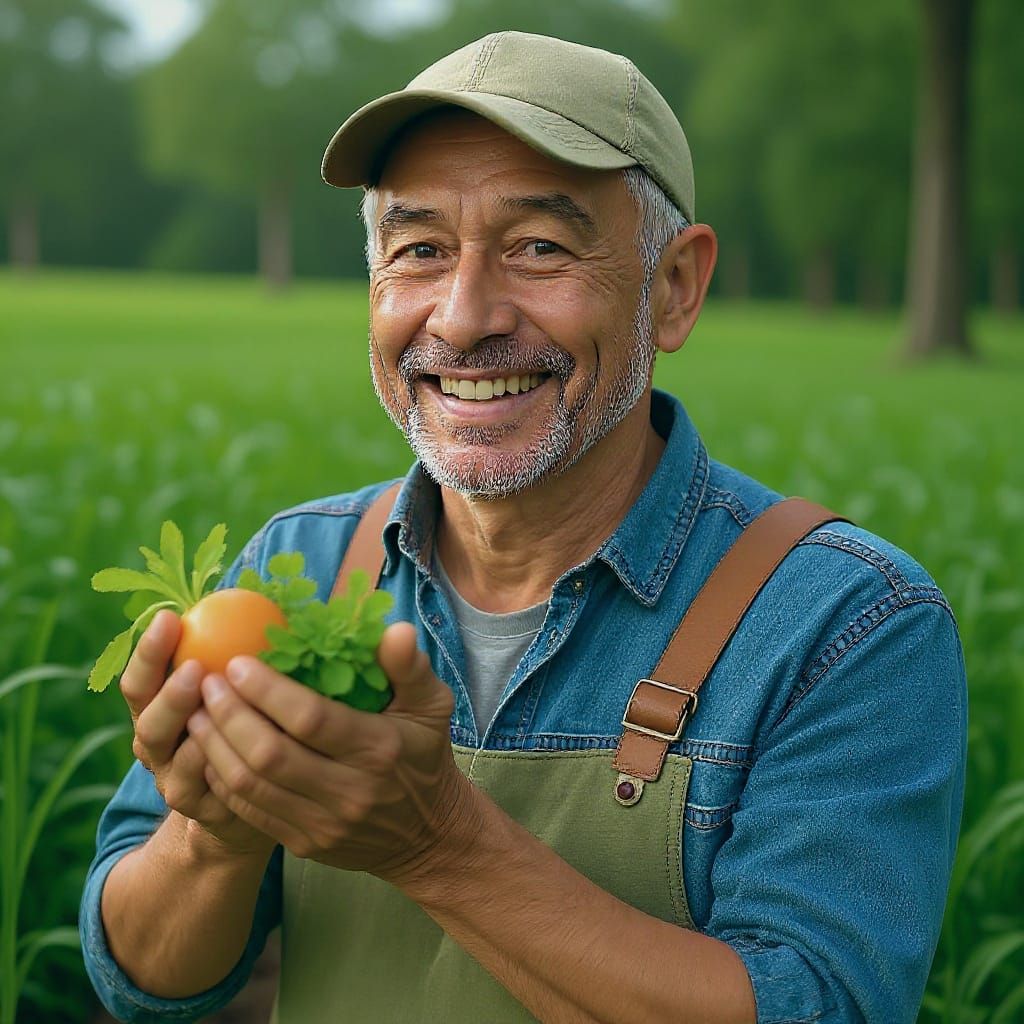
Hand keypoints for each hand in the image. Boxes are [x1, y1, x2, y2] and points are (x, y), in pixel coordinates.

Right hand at [120, 609, 275, 857]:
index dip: (150, 650)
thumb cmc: (247, 722)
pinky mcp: (203, 809)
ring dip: (194, 729)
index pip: (141, 678)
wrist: (253, 796)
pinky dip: (219, 765)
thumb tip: (266, 594)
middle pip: (147, 719)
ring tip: (217, 707)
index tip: (170, 618)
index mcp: (158, 707)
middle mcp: (157, 745)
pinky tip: (239, 747)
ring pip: (174, 756)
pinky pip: (208, 786)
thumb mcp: (237, 685)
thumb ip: (239, 649)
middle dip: (167, 692)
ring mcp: (175, 779)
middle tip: (194, 668)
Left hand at [186, 622, 476, 882]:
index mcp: (378, 749)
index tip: (237, 662)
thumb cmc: (425, 756)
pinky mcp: (304, 844)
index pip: (311, 719)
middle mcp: (350, 791)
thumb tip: (397, 629)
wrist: (429, 835)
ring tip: (196, 711)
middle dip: (229, 715)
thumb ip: (410, 666)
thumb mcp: (432, 705)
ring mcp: (324, 823)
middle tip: (206, 682)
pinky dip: (222, 778)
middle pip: (269, 754)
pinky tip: (210, 749)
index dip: (267, 691)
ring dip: (215, 745)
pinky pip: (249, 811)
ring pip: (251, 785)